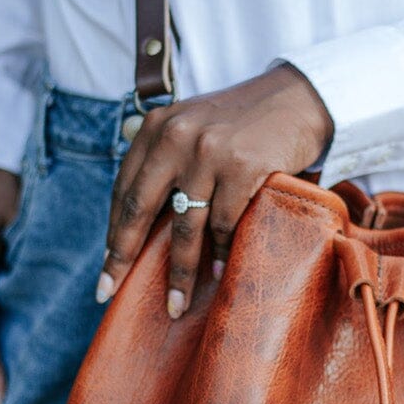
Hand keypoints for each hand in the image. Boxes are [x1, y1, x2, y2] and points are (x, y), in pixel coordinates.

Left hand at [96, 61, 334, 316]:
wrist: (297, 99)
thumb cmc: (243, 122)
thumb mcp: (192, 125)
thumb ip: (164, 156)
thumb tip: (134, 216)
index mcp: (157, 128)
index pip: (124, 188)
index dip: (113, 232)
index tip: (106, 267)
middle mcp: (176, 136)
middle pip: (140, 209)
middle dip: (123, 257)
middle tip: (109, 291)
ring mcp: (209, 152)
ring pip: (184, 226)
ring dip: (180, 272)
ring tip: (175, 304)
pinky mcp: (242, 167)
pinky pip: (224, 223)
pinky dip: (220, 253)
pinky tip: (217, 273)